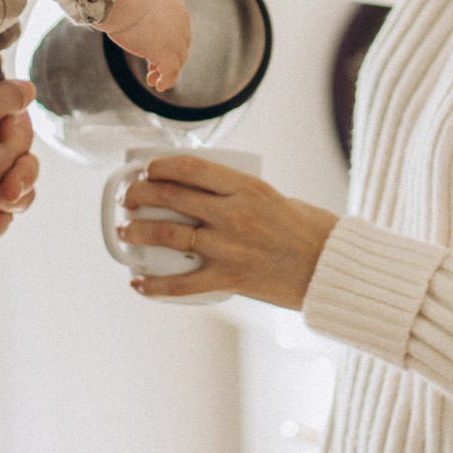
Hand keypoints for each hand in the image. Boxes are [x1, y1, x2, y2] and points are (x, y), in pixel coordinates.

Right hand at [101, 0, 191, 91]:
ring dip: (165, 72)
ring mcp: (176, 39)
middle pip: (180, 47)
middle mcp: (181, 24)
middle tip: (151, 69)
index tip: (152, 52)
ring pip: (177, 61)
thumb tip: (125, 16)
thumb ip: (138, 10)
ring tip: (152, 80)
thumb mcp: (136, 0)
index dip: (168, 43)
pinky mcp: (166, 52)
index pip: (177, 31)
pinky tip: (159, 86)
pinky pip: (171, 72)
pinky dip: (167, 81)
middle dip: (166, 58)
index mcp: (176, 8)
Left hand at [117, 154, 338, 309]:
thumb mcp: (273, 196)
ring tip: (124, 232)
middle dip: (140, 195)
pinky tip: (136, 282)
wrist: (327, 268)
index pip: (192, 168)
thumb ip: (238, 193)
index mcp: (247, 188)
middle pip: (172, 198)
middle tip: (128, 197)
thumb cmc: (304, 229)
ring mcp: (230, 248)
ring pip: (169, 236)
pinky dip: (154, 285)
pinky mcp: (230, 279)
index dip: (161, 166)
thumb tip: (202, 190)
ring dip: (138, 232)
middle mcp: (235, 215)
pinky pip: (182, 284)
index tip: (146, 169)